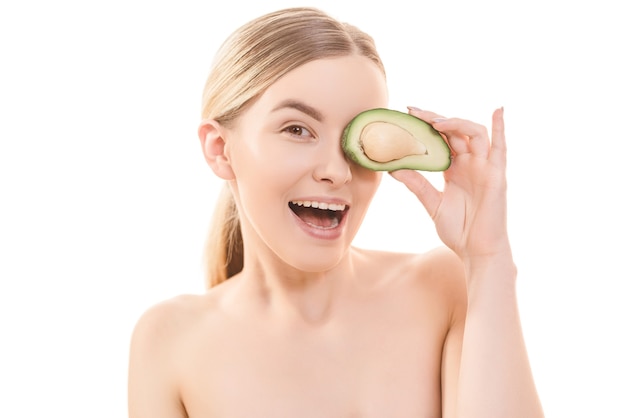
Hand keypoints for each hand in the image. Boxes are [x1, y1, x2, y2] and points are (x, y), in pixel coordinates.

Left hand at [390, 107, 509, 259]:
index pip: (441, 139)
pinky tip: (498, 110)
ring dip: (455, 122)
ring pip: (473, 133)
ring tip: (434, 121)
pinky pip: (501, 147)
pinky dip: (500, 128)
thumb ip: (417, 185)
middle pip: (454, 131)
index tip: (406, 115)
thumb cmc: (458, 230)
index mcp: (454, 169)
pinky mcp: (496, 175)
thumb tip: (392, 169)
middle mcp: (470, 163)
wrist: (476, 251)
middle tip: (412, 111)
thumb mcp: (432, 204)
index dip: (426, 125)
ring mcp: (484, 167)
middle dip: (434, 118)